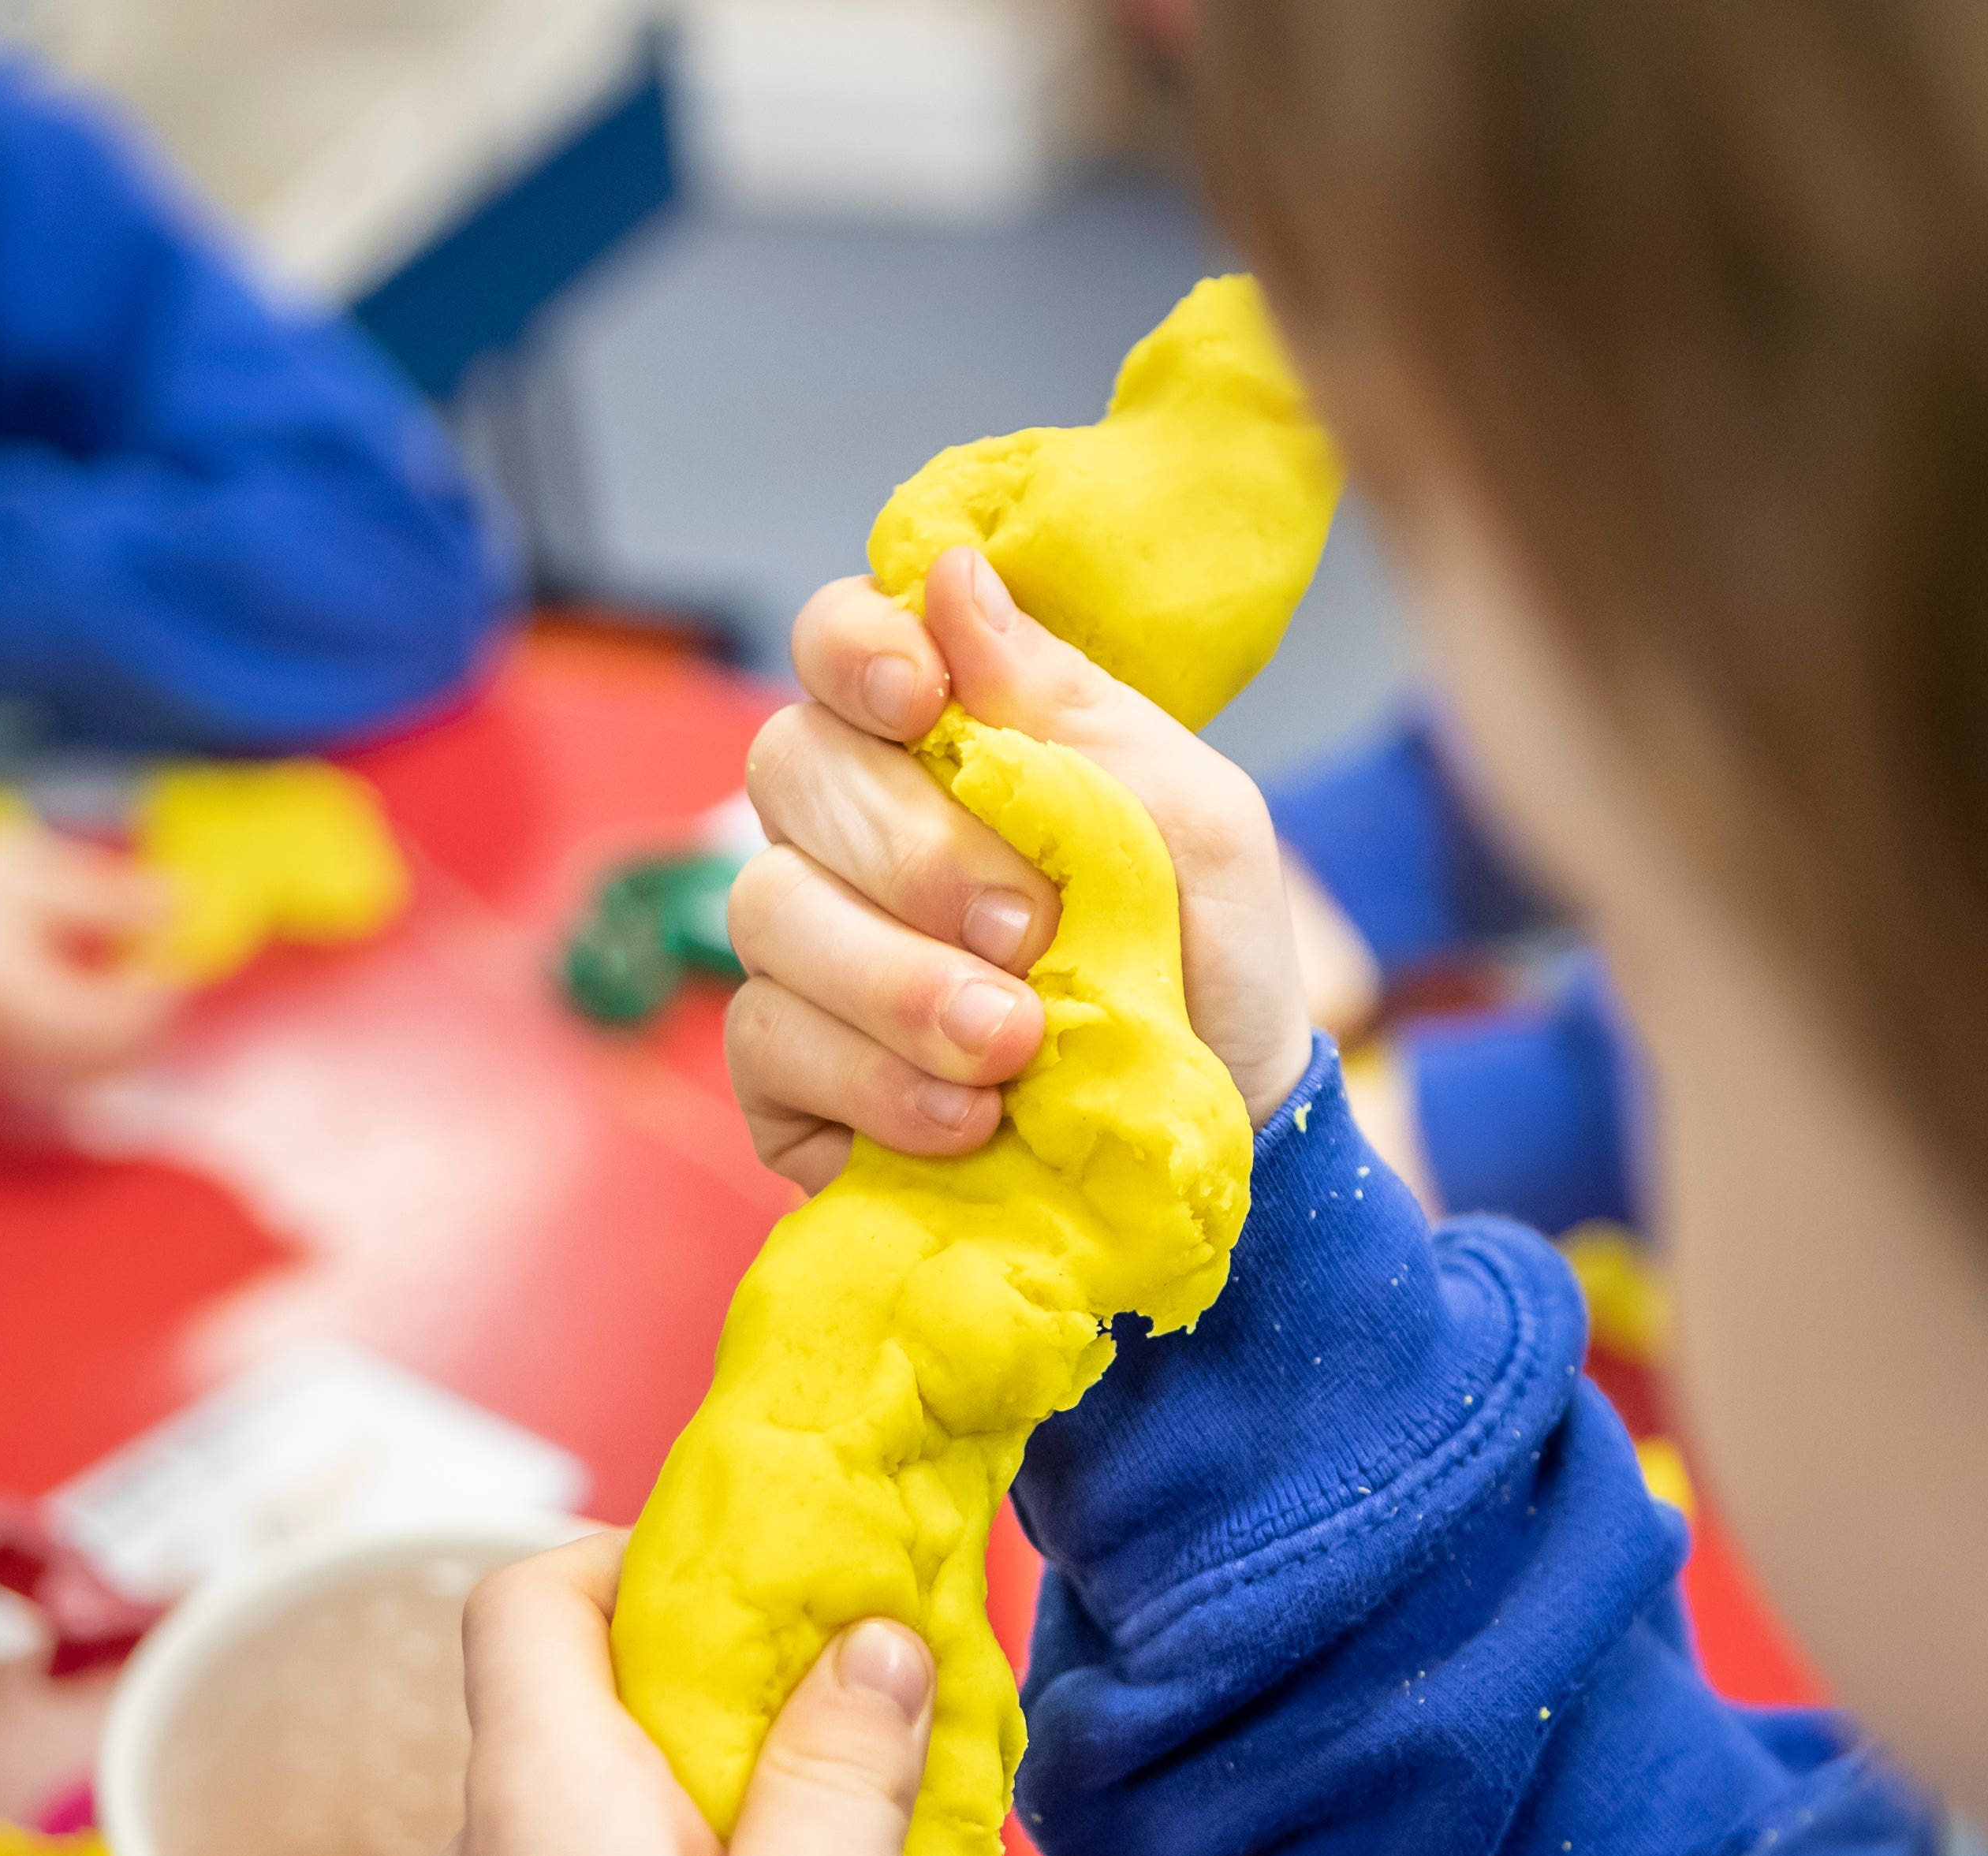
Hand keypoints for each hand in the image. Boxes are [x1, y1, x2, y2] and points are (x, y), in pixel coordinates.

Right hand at [726, 548, 1313, 1192]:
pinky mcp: (786, 1073)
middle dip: (915, 852)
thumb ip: (1074, 708)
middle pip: (791, 767)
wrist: (1222, 1145)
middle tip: (1031, 932)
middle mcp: (849, 829)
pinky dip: (872, 1079)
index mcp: (941, 737)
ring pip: (765, 909)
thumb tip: (953, 579)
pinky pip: (766, 1042)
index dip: (854, 647)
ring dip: (897, 980)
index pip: (839, 639)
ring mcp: (807, 950)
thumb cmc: (1208, 964)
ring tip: (1014, 1044)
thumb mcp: (1193, 824)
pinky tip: (966, 1118)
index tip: (921, 697)